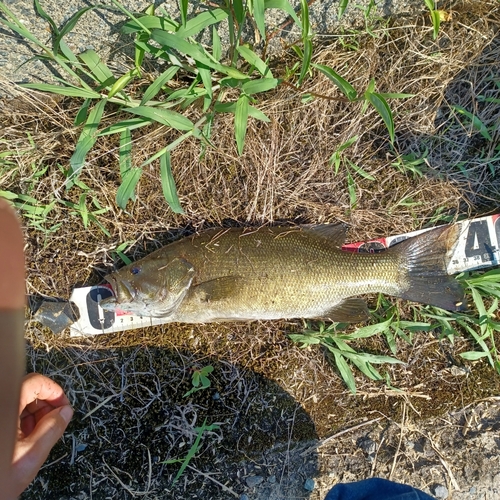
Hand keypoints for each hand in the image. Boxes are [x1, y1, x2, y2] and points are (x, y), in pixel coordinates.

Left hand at [11, 373, 72, 496]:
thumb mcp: (32, 455)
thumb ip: (52, 429)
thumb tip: (65, 412)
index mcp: (6, 408)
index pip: (34, 382)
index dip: (53, 391)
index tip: (63, 406)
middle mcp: (0, 406)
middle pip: (27, 391)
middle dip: (45, 405)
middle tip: (55, 422)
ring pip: (18, 402)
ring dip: (33, 414)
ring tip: (39, 435)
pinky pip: (10, 412)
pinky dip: (21, 421)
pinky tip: (25, 438)